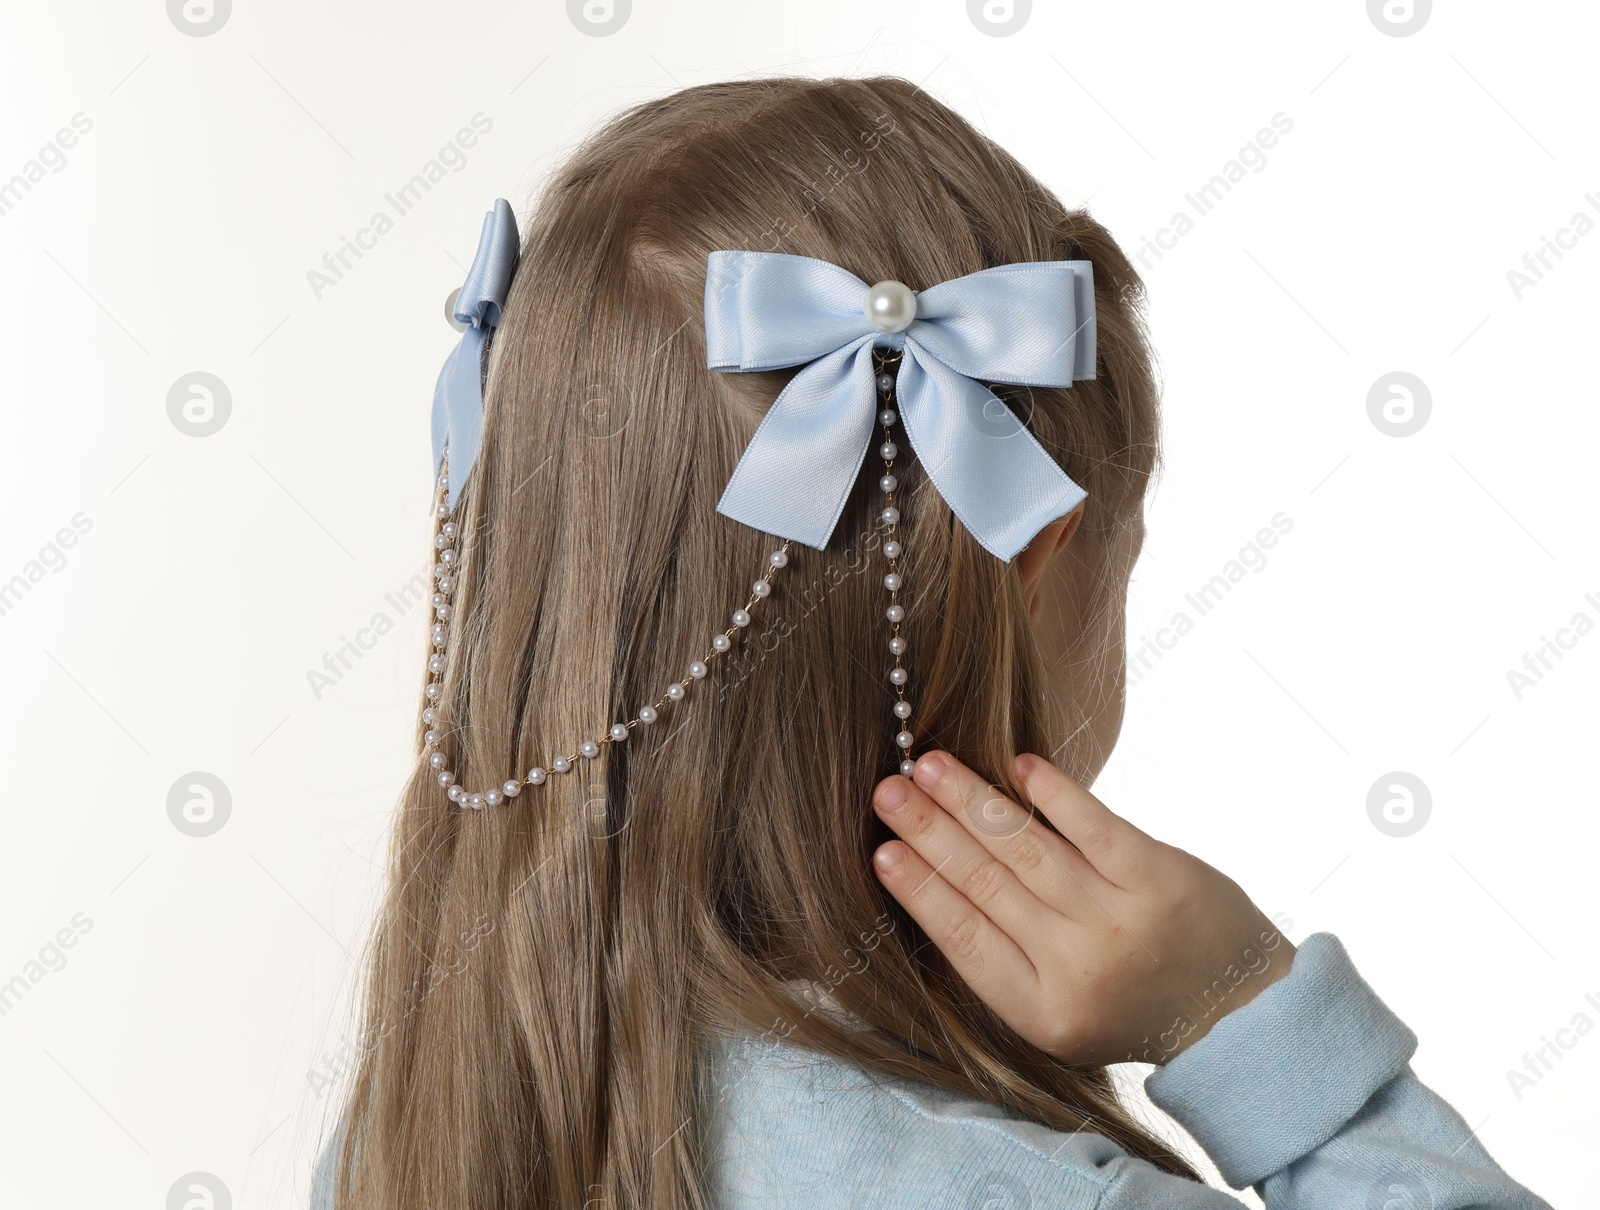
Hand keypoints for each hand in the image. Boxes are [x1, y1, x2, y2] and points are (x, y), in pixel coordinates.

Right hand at [870, 750, 1294, 1065]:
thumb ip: (1002, 956)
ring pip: (1027, 849)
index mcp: (1040, 1010)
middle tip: (886, 789)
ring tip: (929, 764)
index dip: (919, 891)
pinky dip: (1055, 793)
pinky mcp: (1159, 878)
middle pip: (986, 885)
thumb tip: (927, 876)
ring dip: (972, 801)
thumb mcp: (1056, 1008)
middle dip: (928, 831)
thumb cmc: (1127, 1000)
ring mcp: (1120, 921)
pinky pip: (1094, 826)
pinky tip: (1019, 763)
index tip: (878, 850)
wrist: (1236, 1010)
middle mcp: (1078, 968)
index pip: (963, 939)